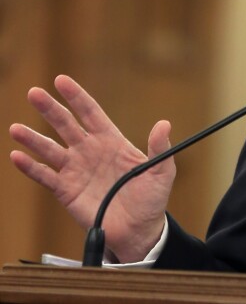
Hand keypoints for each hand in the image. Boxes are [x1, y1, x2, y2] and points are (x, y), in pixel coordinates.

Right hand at [9, 75, 175, 262]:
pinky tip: (17, 157)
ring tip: (16, 128)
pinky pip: (45, 176)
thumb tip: (164, 124)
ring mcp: (76, 170)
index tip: (62, 80)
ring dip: (33, 138)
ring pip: (50, 149)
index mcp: (111, 142)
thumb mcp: (161, 172)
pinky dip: (30, 167)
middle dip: (50, 109)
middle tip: (34, 93)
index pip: (91, 113)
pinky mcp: (66, 191)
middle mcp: (90, 152)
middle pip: (66, 125)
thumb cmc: (151, 199)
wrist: (139, 230)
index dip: (77, 97)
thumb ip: (160, 148)